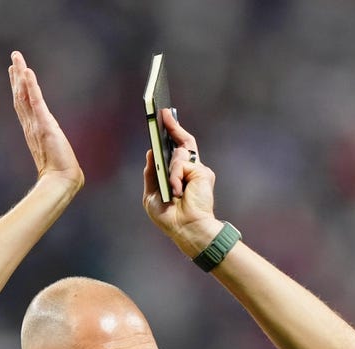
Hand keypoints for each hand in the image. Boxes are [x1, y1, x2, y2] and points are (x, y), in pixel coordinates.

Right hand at [9, 51, 83, 188]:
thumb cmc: (60, 169)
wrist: (61, 179)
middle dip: (17, 76)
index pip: (23, 103)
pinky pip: (36, 102)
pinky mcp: (44, 125)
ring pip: (25, 95)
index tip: (15, 70)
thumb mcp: (52, 149)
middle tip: (14, 57)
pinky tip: (28, 73)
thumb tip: (52, 143)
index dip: (18, 86)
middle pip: (20, 95)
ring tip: (17, 58)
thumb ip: (50, 144)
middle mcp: (31, 124)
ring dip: (21, 75)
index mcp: (33, 129)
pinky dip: (32, 87)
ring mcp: (36, 124)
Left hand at [143, 110, 220, 250]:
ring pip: (179, 154)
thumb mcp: (151, 194)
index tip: (162, 119)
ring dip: (171, 171)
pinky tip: (177, 190)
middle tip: (163, 114)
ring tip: (172, 190)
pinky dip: (176, 177)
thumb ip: (152, 172)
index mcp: (178, 174)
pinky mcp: (203, 173)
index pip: (175, 150)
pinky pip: (182, 165)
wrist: (187, 229)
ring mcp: (197, 170)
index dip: (170, 134)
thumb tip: (151, 151)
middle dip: (173, 127)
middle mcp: (190, 170)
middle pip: (184, 142)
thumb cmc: (170, 217)